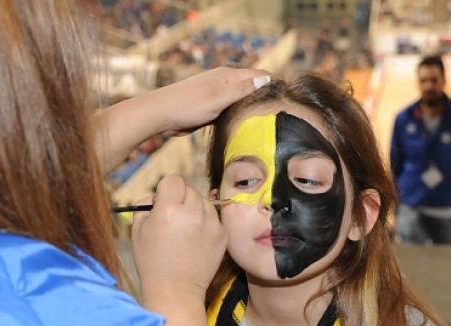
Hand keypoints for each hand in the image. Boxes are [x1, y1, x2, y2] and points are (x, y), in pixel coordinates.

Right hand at [132, 175, 225, 304]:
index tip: (163, 203)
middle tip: (174, 219)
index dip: (166, 190)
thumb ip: (145, 205)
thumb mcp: (137, 231)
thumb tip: (156, 195)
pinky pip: (214, 217)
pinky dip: (206, 223)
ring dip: (195, 210)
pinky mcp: (222, 234)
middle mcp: (192, 212)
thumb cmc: (152, 262)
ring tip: (186, 231)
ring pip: (204, 202)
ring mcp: (211, 223)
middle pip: (190, 189)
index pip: (173, 180)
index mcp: (168, 209)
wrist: (176, 291)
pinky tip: (196, 240)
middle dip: (181, 199)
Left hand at [147, 68, 272, 134]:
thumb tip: (266, 79)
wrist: (160, 115)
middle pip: (252, 87)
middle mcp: (225, 82)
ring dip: (253, 107)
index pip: (259, 74)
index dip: (275, 83)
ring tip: (271, 120)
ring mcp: (218, 95)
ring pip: (242, 100)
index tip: (290, 97)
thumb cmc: (187, 106)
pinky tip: (249, 126)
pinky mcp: (212, 108)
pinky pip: (232, 110)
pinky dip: (241, 115)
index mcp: (228, 75)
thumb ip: (241, 90)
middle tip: (284, 112)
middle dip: (266, 96)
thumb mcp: (218, 98)